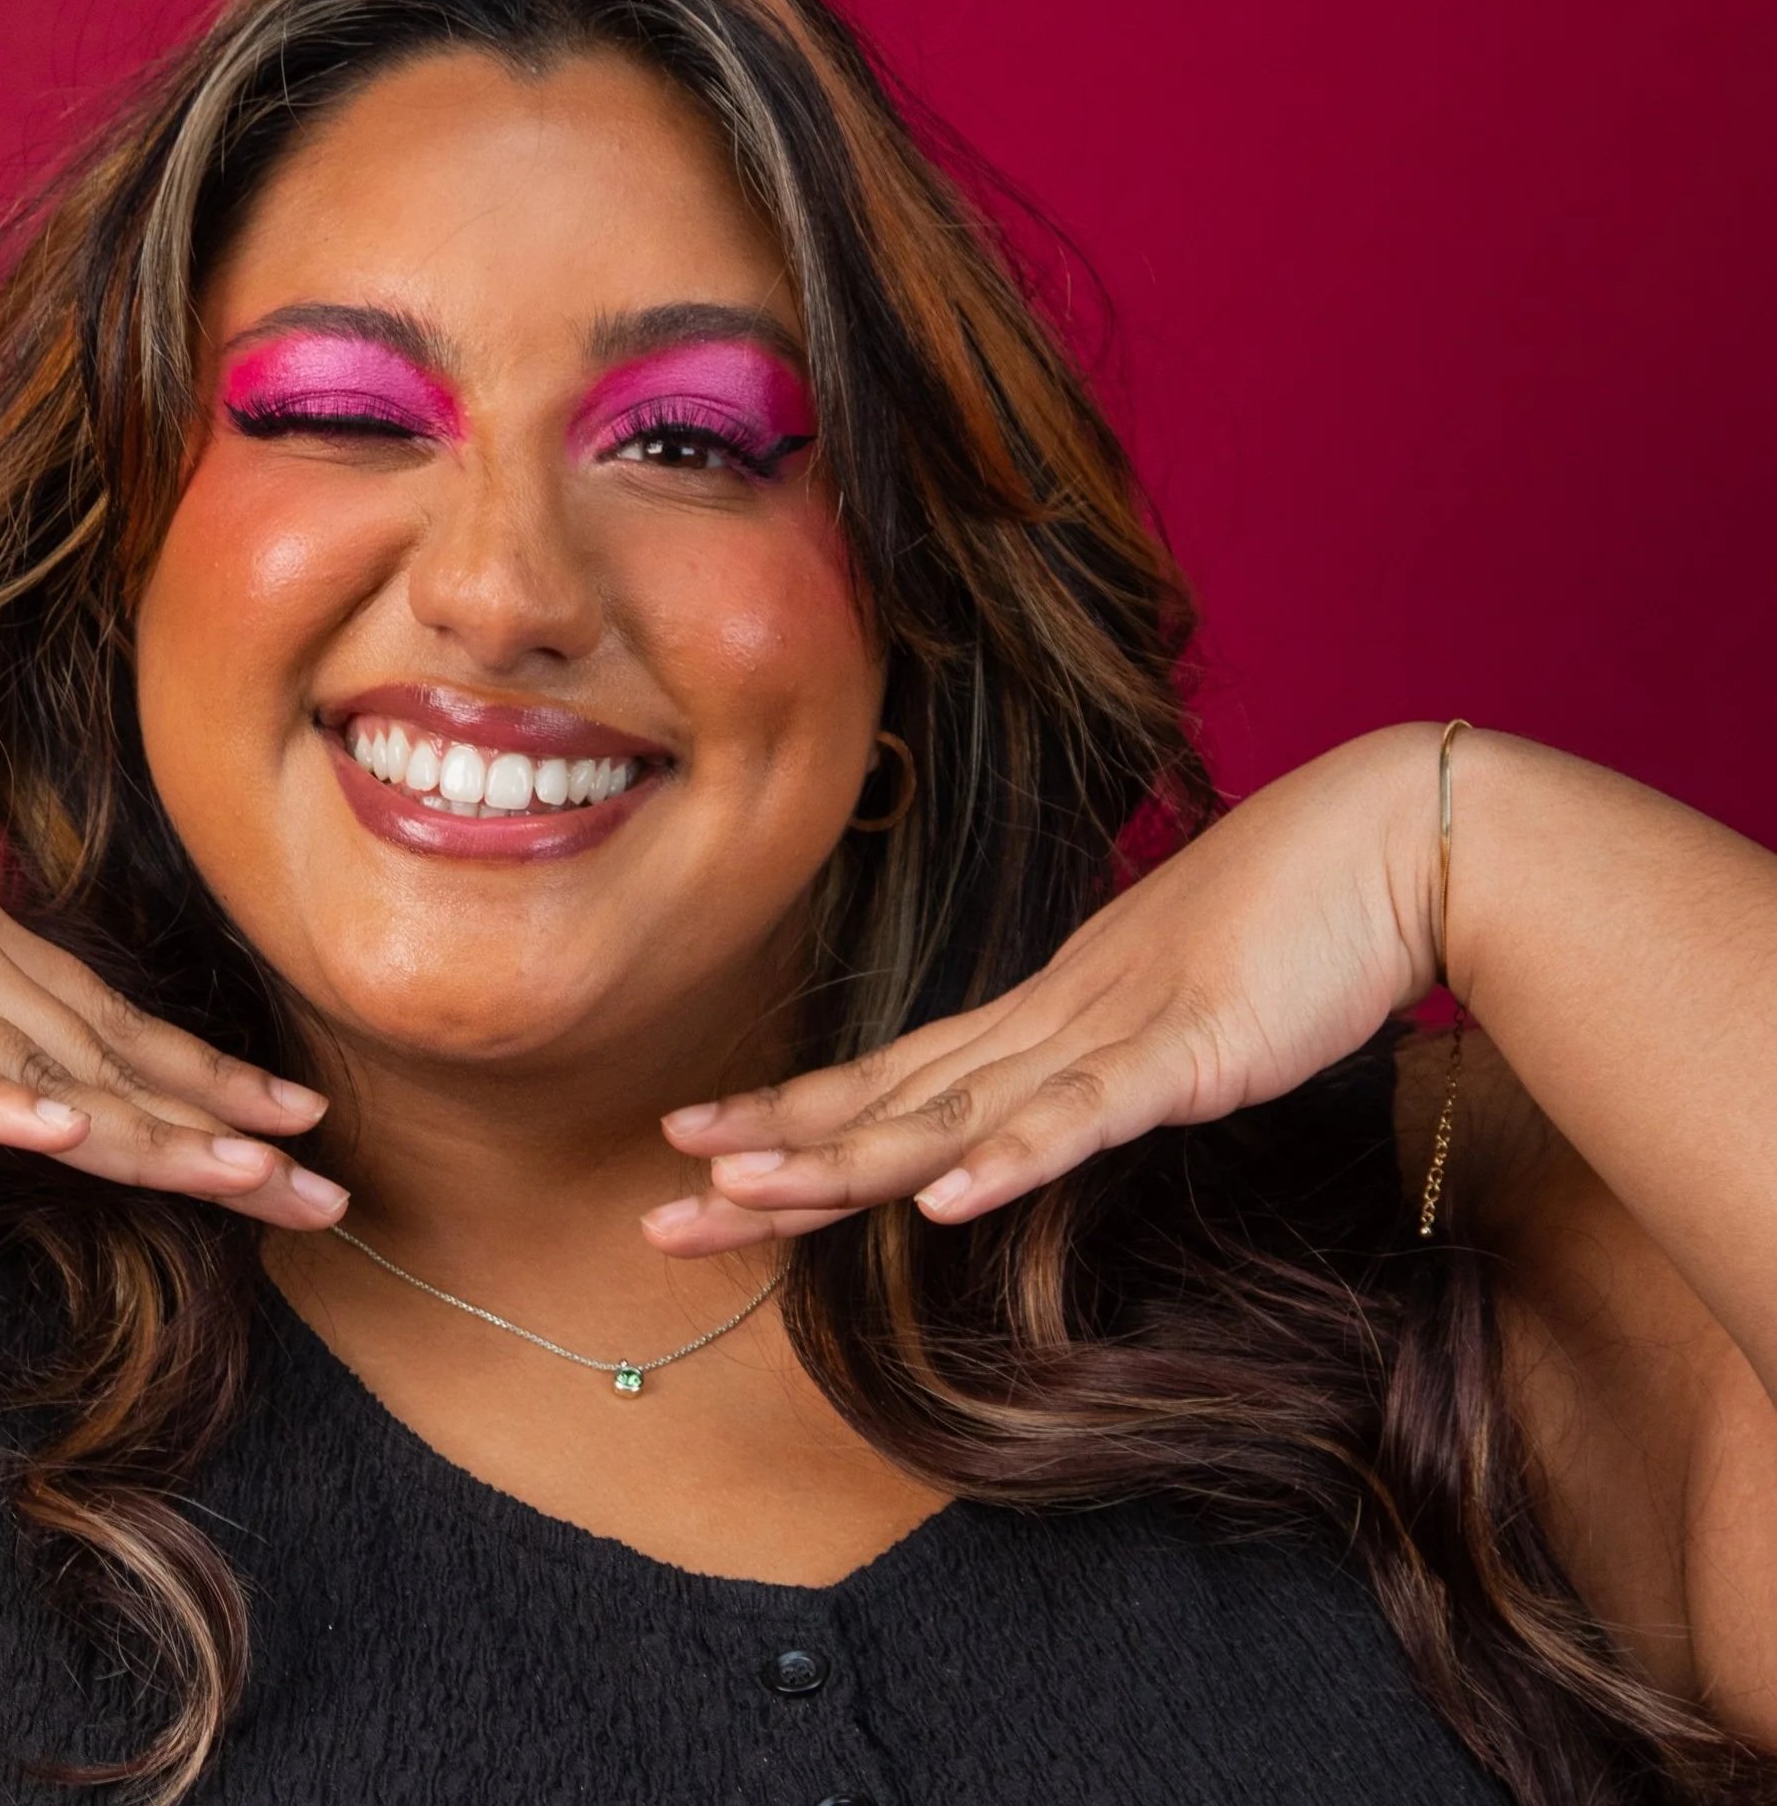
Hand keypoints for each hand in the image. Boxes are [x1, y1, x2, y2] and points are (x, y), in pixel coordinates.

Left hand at [642, 724, 1444, 1254]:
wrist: (1398, 842)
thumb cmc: (1295, 926)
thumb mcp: (1174, 1014)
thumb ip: (1106, 1066)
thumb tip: (1056, 1101)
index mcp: (1041, 1015)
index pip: (890, 1079)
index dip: (791, 1120)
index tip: (696, 1148)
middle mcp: (1048, 1021)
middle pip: (885, 1102)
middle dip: (770, 1161)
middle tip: (658, 1214)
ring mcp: (1110, 1032)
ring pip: (954, 1111)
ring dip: (847, 1162)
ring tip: (742, 1199)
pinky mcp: (1188, 1050)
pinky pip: (1088, 1114)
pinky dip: (1018, 1158)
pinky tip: (948, 1203)